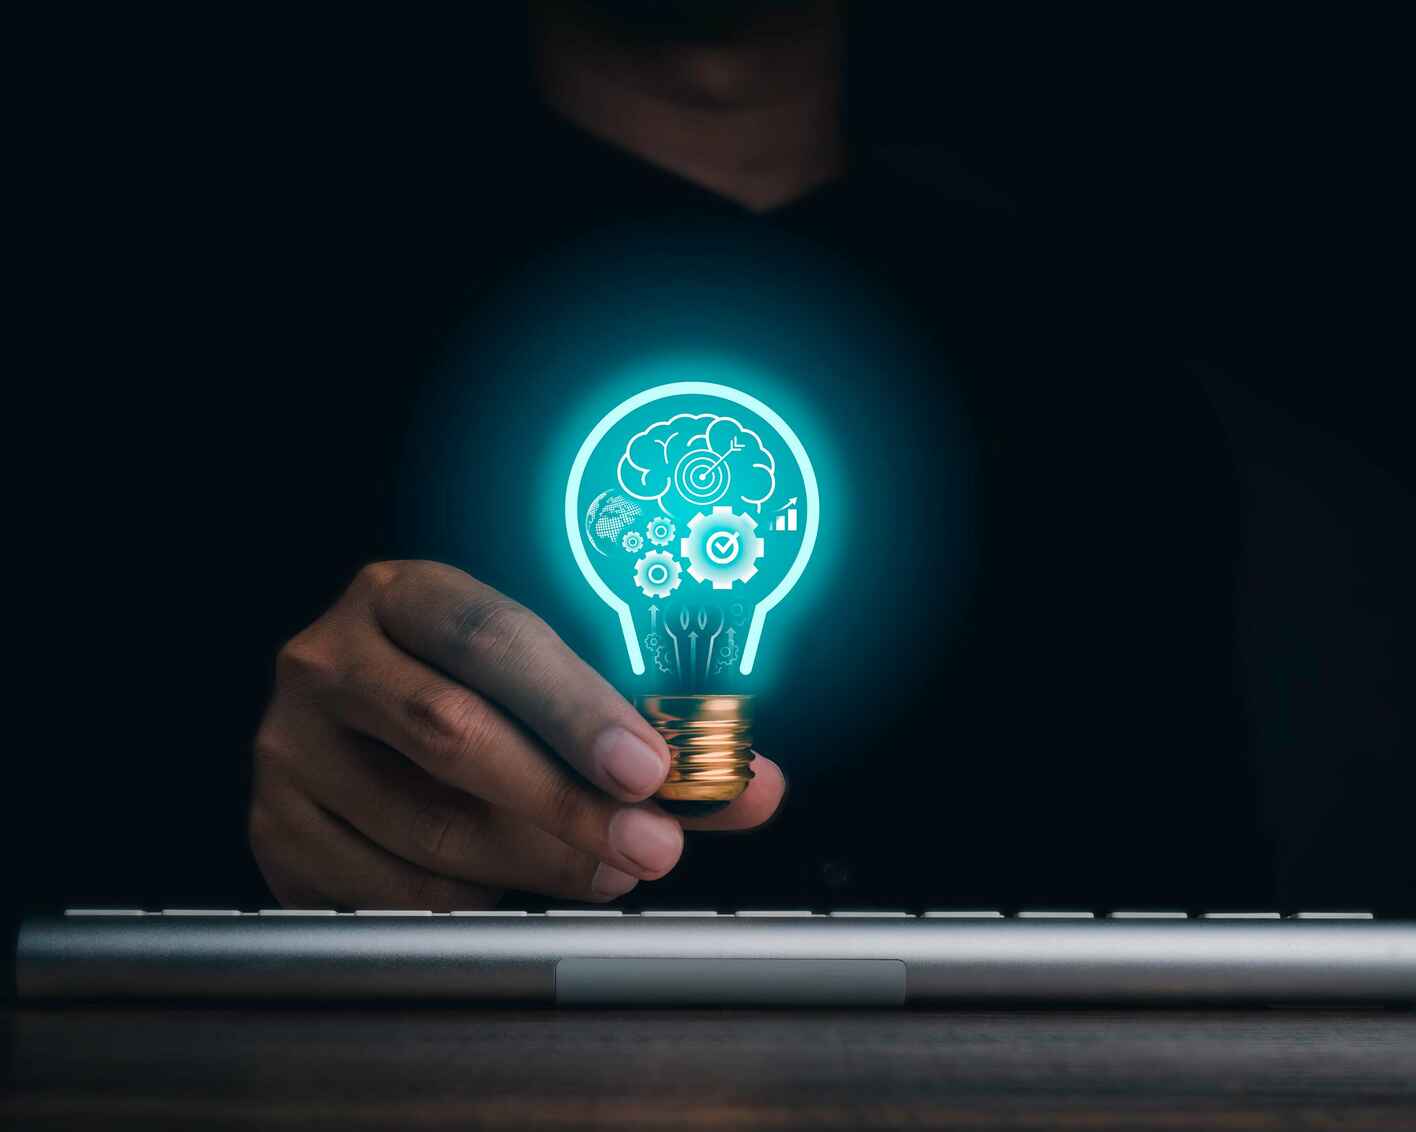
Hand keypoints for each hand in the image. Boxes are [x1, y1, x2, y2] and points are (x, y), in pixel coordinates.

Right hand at [249, 561, 784, 908]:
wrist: (347, 711)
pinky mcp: (275, 828)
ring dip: (534, 862)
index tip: (652, 768)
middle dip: (568, 802)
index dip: (575, 706)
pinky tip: (518, 888)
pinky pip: (386, 889)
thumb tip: (751, 788)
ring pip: (423, 825)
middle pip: (451, 734)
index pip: (489, 639)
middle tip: (652, 845)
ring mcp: (289, 747)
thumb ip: (645, 732)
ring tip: (608, 870)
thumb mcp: (540, 680)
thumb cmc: (471, 688)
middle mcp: (328, 659)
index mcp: (400, 595)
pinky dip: (469, 900)